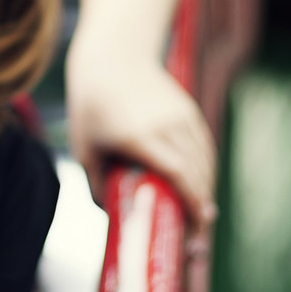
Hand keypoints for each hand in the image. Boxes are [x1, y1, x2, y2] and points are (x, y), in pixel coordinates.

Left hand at [64, 51, 215, 224]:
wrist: (111, 59)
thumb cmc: (91, 108)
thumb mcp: (84, 148)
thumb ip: (96, 185)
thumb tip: (112, 217)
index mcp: (139, 136)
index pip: (177, 174)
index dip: (191, 202)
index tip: (195, 226)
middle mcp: (165, 125)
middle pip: (196, 171)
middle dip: (201, 204)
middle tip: (196, 233)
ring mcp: (180, 115)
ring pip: (204, 159)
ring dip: (206, 187)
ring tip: (200, 214)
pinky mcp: (187, 109)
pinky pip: (204, 145)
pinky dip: (206, 168)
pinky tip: (201, 185)